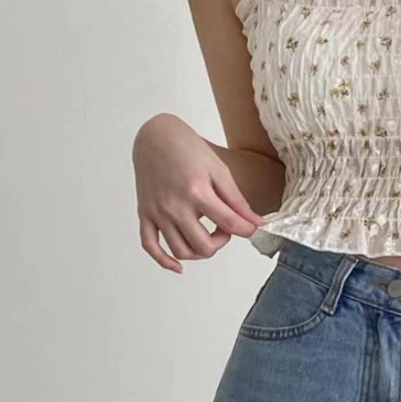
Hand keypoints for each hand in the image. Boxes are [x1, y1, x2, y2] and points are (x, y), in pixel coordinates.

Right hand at [132, 114, 263, 272]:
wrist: (155, 136)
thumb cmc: (188, 149)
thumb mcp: (219, 170)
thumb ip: (237, 199)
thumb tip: (255, 222)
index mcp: (197, 192)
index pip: (229, 224)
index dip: (247, 230)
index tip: (252, 227)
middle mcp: (175, 206)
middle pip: (204, 246)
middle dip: (222, 242)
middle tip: (226, 227)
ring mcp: (157, 213)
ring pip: (180, 251)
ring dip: (199, 252)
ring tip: (208, 236)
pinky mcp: (144, 214)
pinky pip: (150, 246)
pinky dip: (164, 261)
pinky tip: (179, 266)